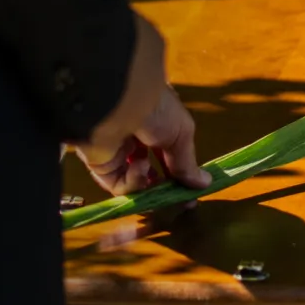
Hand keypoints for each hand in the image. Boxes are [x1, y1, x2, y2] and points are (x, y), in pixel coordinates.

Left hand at [70, 14, 210, 195]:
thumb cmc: (157, 110)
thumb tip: (204, 184)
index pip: (167, 154)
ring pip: (135, 182)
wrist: (120, 104)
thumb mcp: (182, 134)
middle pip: (150, 171)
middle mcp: (134, 138)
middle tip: (177, 200)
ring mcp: (116, 152)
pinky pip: (119, 184)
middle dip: (164, 186)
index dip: (179, 173)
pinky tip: (140, 167)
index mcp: (154, 125)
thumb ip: (187, 163)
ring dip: (149, 184)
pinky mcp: (100, 165)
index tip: (192, 193)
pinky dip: (133, 181)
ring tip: (157, 180)